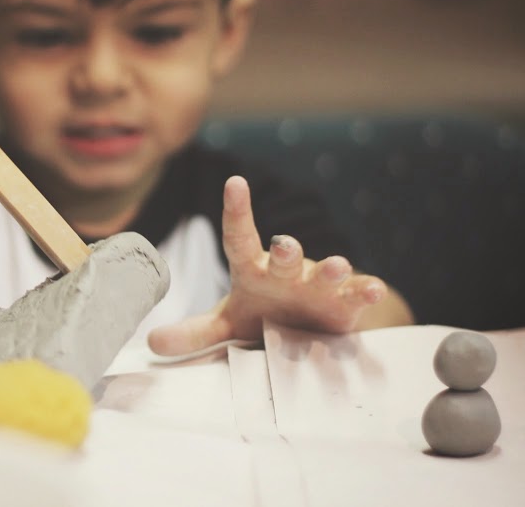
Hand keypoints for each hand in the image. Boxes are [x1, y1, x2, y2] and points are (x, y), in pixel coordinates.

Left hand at [148, 175, 386, 355]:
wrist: (311, 327)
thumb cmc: (264, 316)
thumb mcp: (228, 324)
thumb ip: (195, 331)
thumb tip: (151, 341)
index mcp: (254, 270)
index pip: (239, 237)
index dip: (236, 211)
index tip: (234, 181)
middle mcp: (287, 272)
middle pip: (286, 258)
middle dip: (287, 251)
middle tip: (284, 245)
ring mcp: (318, 285)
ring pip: (325, 272)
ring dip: (331, 269)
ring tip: (336, 266)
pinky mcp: (345, 305)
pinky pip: (357, 295)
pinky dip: (366, 291)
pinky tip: (373, 288)